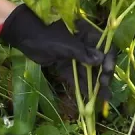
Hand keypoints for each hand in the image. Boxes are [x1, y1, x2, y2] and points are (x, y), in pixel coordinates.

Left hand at [0, 6, 114, 99]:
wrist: (24, 37)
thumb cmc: (46, 35)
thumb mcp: (66, 44)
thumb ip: (82, 53)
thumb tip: (100, 60)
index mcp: (88, 35)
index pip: (105, 47)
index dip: (109, 60)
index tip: (107, 71)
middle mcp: (85, 46)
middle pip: (99, 63)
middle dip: (103, 76)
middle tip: (104, 88)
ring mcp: (75, 57)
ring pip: (88, 72)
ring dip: (95, 85)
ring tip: (103, 99)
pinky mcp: (66, 66)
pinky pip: (76, 77)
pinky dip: (81, 87)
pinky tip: (89, 98)